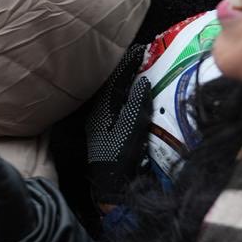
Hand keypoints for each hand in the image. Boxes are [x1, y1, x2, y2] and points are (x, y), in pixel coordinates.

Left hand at [85, 42, 151, 205]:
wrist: (108, 190)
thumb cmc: (118, 161)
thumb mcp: (130, 131)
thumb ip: (136, 106)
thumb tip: (142, 81)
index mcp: (102, 109)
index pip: (115, 79)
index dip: (128, 63)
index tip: (141, 50)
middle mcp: (98, 113)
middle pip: (112, 84)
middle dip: (126, 69)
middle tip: (143, 56)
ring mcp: (100, 123)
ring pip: (113, 95)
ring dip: (126, 82)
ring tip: (141, 70)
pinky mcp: (105, 132)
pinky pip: (116, 106)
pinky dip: (126, 96)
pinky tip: (135, 95)